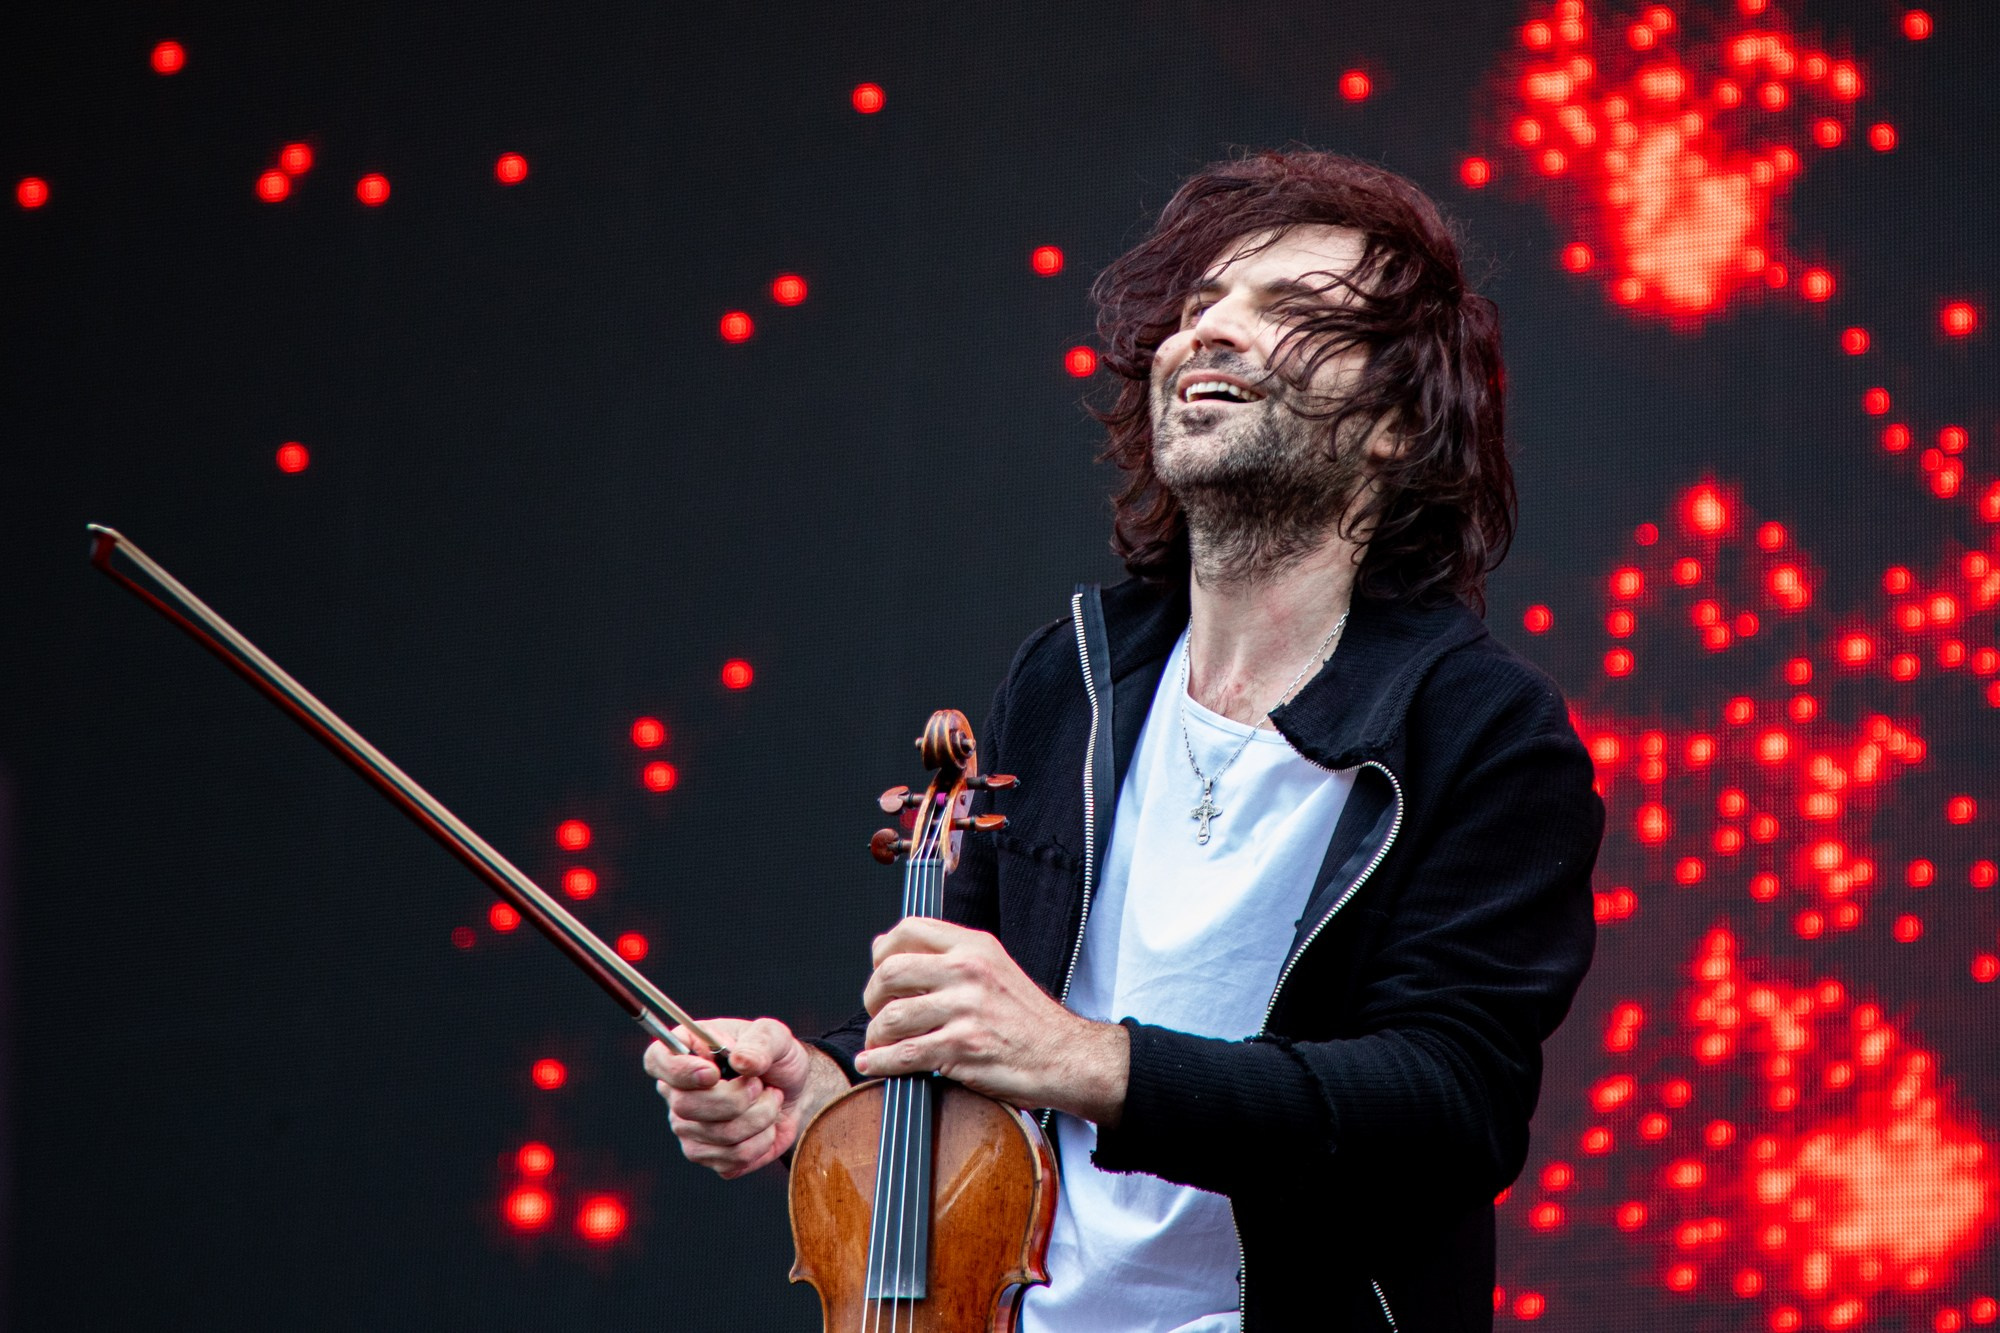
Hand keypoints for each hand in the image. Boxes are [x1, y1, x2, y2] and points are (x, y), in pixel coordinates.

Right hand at [644, 1017, 847, 1178]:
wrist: (794, 1092)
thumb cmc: (775, 1058)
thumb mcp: (775, 1036)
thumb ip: (760, 1042)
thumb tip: (740, 1062)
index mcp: (685, 1051)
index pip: (656, 1061)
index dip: (679, 1071)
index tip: (713, 1073)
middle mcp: (678, 1093)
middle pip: (685, 1106)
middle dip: (736, 1098)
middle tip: (760, 1085)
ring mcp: (689, 1129)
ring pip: (718, 1135)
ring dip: (760, 1116)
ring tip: (771, 1100)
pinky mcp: (710, 1157)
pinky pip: (734, 1158)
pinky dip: (763, 1140)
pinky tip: (766, 1125)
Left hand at [858, 919, 1128, 1124]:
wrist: (1065, 1056)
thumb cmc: (1028, 1018)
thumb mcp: (993, 968)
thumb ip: (946, 956)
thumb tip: (885, 946)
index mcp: (975, 947)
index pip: (909, 930)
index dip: (883, 951)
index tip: (879, 971)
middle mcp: (969, 971)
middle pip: (891, 972)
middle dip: (872, 997)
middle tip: (876, 1013)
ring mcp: (966, 1009)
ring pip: (892, 1016)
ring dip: (876, 1035)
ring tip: (879, 1043)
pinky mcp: (963, 1047)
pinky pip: (904, 1054)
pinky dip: (881, 1063)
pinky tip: (875, 1064)